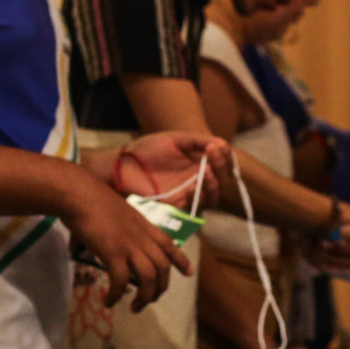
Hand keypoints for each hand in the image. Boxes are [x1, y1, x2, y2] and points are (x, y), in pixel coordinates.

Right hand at [65, 179, 188, 311]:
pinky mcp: (113, 253)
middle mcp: (142, 236)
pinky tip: (110, 301)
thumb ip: (110, 230)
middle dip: (161, 288)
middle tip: (152, 300)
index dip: (181, 260)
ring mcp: (129, 245)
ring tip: (136, 307)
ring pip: (149, 278)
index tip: (189, 272)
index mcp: (144, 225)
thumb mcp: (114, 213)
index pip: (169, 244)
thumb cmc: (90, 198)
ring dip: (145, 297)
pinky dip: (116, 294)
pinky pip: (120, 281)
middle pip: (162, 267)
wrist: (79, 194)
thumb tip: (83, 247)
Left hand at [114, 132, 231, 207]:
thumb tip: (221, 143)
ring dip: (213, 184)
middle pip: (223, 181)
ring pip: (213, 196)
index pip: (223, 163)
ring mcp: (188, 194)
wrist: (124, 166)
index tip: (217, 146)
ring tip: (205, 171)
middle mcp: (197, 179)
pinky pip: (195, 208)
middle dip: (221, 168)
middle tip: (212, 154)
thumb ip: (197, 141)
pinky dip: (196, 198)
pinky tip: (190, 187)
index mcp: (199, 162)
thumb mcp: (175, 139)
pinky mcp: (177, 207)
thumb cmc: (147, 150)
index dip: (225, 156)